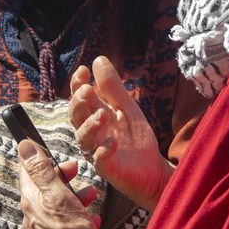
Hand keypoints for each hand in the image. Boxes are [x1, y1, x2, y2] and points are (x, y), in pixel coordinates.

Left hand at [18, 141, 100, 228]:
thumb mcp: (57, 193)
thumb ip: (40, 169)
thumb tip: (23, 146)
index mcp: (31, 201)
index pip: (26, 171)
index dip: (39, 158)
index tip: (53, 152)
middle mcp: (33, 215)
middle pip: (44, 187)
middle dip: (61, 176)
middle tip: (75, 170)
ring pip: (57, 204)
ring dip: (74, 195)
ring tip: (91, 194)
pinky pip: (66, 222)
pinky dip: (79, 216)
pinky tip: (91, 219)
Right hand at [70, 56, 171, 209]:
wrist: (152, 168)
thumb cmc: (135, 138)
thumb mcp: (127, 107)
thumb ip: (113, 87)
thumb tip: (98, 59)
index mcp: (94, 115)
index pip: (79, 98)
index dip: (77, 84)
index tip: (83, 70)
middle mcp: (91, 133)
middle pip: (76, 116)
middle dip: (78, 103)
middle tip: (87, 90)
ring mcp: (96, 151)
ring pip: (83, 139)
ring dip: (90, 125)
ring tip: (102, 114)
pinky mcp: (107, 169)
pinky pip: (100, 161)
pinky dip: (104, 151)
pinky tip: (112, 143)